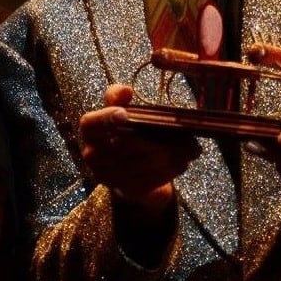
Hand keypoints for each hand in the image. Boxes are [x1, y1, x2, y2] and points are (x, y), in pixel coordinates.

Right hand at [78, 84, 199, 218]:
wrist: (126, 172)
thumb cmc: (124, 133)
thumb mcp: (119, 110)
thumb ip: (118, 96)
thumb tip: (126, 90)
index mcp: (89, 130)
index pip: (92, 123)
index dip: (106, 118)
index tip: (124, 114)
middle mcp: (92, 154)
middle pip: (128, 145)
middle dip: (160, 140)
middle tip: (186, 137)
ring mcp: (107, 176)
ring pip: (143, 164)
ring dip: (172, 156)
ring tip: (191, 149)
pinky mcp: (123, 189)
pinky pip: (149, 180)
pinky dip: (170, 171)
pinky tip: (183, 163)